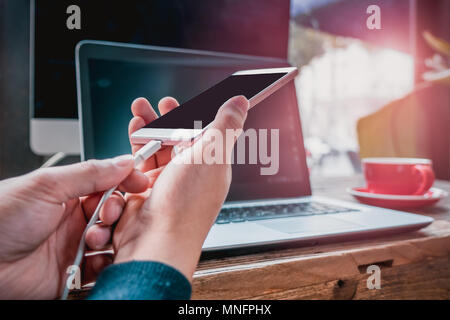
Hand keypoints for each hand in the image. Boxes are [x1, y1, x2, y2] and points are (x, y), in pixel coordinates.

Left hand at [0, 156, 147, 298]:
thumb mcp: (47, 186)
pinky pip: (100, 268)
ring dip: (109, 239)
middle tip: (107, 215)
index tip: (140, 183)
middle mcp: (72, 219)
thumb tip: (122, 161)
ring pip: (111, 240)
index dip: (126, 183)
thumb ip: (89, 173)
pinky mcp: (71, 273)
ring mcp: (73, 246)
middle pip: (114, 213)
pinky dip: (105, 265)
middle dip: (117, 212)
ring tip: (91, 241)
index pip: (108, 184)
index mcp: (66, 194)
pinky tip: (94, 261)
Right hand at [114, 95, 248, 280]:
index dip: (189, 116)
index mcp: (210, 166)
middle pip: (175, 139)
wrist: (156, 241)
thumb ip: (225, 125)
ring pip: (154, 149)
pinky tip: (132, 138)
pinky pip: (137, 165)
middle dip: (162, 119)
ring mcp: (165, 184)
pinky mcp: (143, 192)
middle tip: (150, 104)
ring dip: (146, 130)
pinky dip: (133, 149)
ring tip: (137, 114)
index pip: (201, 134)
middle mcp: (189, 175)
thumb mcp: (211, 154)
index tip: (177, 102)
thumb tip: (240, 102)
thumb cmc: (187, 205)